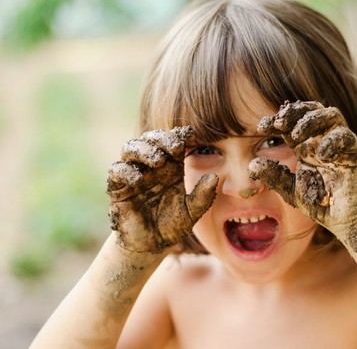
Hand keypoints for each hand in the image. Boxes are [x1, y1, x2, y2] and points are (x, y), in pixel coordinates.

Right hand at [107, 126, 217, 253]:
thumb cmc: (173, 225)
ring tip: (158, 160)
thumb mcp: (192, 211)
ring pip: (131, 148)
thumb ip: (203, 195)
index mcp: (171, 166)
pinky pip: (116, 170)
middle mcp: (152, 166)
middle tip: (175, 147)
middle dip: (162, 138)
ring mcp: (134, 174)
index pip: (173, 142)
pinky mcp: (118, 187)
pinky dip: (125, 170)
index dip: (180, 135)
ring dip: (143, 149)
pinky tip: (138, 179)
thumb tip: (214, 177)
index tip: (191, 136)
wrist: (151, 245)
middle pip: (151, 138)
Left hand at [248, 101, 356, 251]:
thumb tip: (252, 164)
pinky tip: (321, 156)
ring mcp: (340, 145)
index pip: (292, 123)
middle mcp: (322, 141)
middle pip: (311, 110)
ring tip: (297, 136)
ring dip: (312, 120)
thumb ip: (274, 176)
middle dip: (294, 112)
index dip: (276, 120)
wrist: (346, 221)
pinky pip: (345, 135)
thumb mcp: (291, 190)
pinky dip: (332, 141)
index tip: (261, 127)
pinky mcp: (354, 153)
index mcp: (306, 147)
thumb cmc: (321, 204)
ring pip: (331, 114)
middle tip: (279, 123)